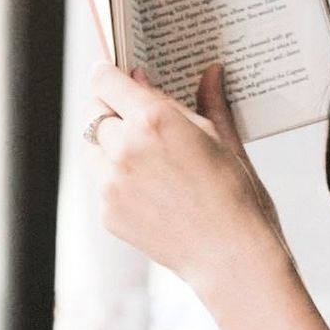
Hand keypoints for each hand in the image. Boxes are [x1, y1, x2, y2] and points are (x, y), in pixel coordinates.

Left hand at [85, 63, 287, 294]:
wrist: (232, 257)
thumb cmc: (238, 197)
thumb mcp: (225, 141)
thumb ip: (207, 103)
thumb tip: (209, 72)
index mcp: (154, 120)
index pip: (106, 81)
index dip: (108, 73)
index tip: (112, 72)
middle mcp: (124, 148)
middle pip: (94, 112)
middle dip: (111, 109)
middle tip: (134, 114)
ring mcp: (111, 183)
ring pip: (92, 148)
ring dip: (108, 143)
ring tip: (142, 154)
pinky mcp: (107, 213)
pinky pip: (101, 183)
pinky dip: (117, 179)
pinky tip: (151, 189)